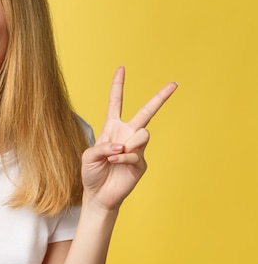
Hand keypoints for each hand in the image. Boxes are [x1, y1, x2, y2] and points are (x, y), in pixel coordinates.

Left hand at [81, 66, 176, 210]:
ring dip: (127, 144)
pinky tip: (116, 162)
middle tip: (174, 84)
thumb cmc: (91, 173)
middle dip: (160, 97)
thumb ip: (103, 146)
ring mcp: (136, 148)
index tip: (122, 68)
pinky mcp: (141, 162)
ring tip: (114, 155)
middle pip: (146, 112)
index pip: (116, 102)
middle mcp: (126, 134)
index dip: (118, 85)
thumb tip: (122, 145)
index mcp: (112, 127)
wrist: (98, 194)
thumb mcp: (89, 155)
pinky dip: (123, 157)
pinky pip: (135, 153)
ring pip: (143, 134)